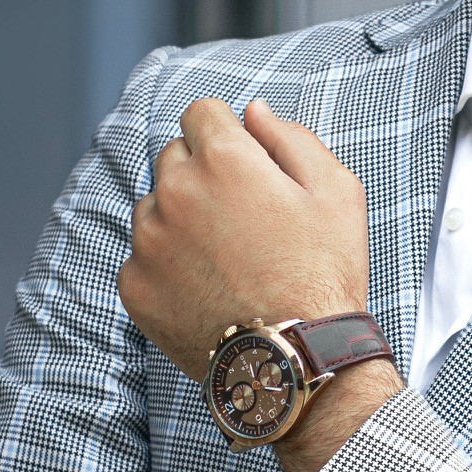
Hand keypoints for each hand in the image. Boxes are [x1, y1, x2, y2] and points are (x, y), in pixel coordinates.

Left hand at [118, 97, 371, 380]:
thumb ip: (291, 137)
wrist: (297, 360)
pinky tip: (208, 286)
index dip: (228, 133)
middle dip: (204, 173)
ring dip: (181, 218)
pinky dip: (168, 264)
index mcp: (224, 161)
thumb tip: (254, 112)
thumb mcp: (336, 191)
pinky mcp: (135, 286)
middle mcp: (175, 193)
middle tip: (244, 216)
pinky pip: (142, 256)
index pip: (202, 113)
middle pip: (174, 157)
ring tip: (227, 257)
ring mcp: (149, 242)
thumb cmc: (325, 274)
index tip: (246, 163)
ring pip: (154, 206)